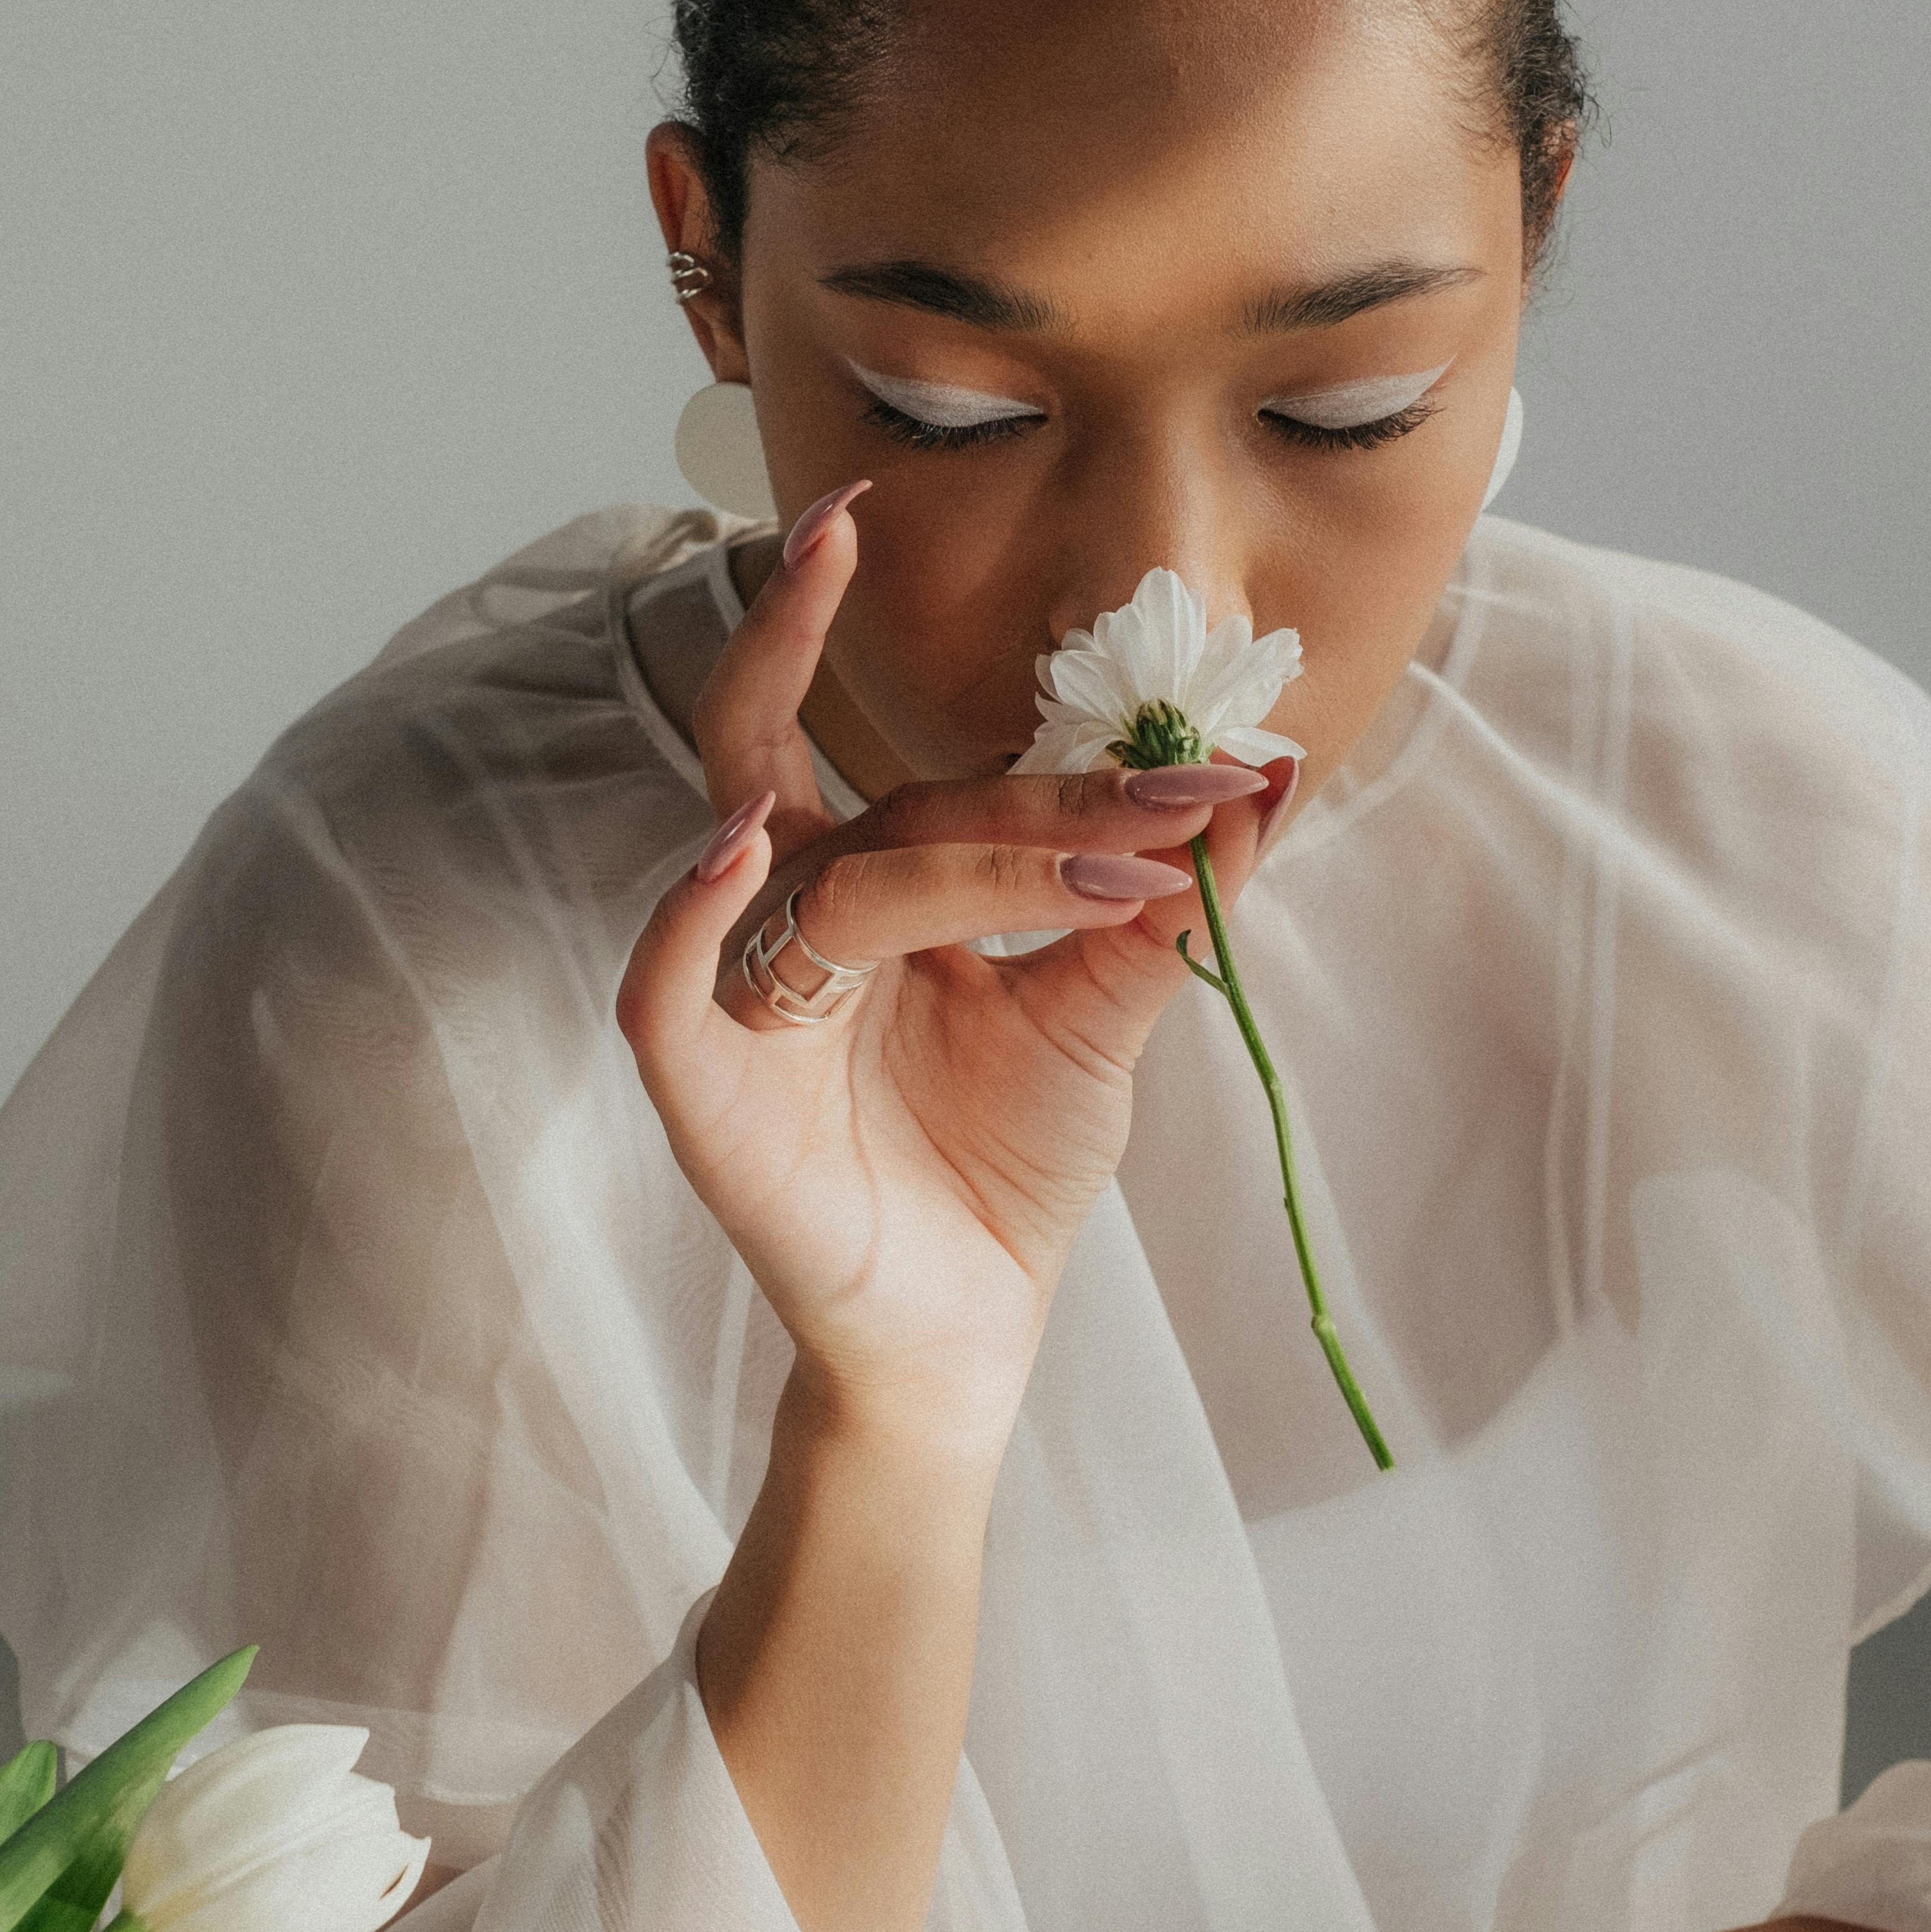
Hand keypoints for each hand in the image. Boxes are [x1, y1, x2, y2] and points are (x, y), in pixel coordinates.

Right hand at [616, 487, 1278, 1450]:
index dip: (1079, 775)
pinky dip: (686, 915)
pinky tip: (736, 855)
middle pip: (845, 780)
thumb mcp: (1105, 1019)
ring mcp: (737, 994)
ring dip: (951, 852)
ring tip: (1084, 844)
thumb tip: (1267, 783)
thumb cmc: (1005, 1164)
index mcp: (877, 884)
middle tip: (951, 602)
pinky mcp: (697, 1082)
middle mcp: (795, 915)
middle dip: (895, 694)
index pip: (952, 786)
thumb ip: (1167, 906)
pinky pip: (663, 982)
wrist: (970, 1329)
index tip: (1220, 763)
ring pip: (805, 869)